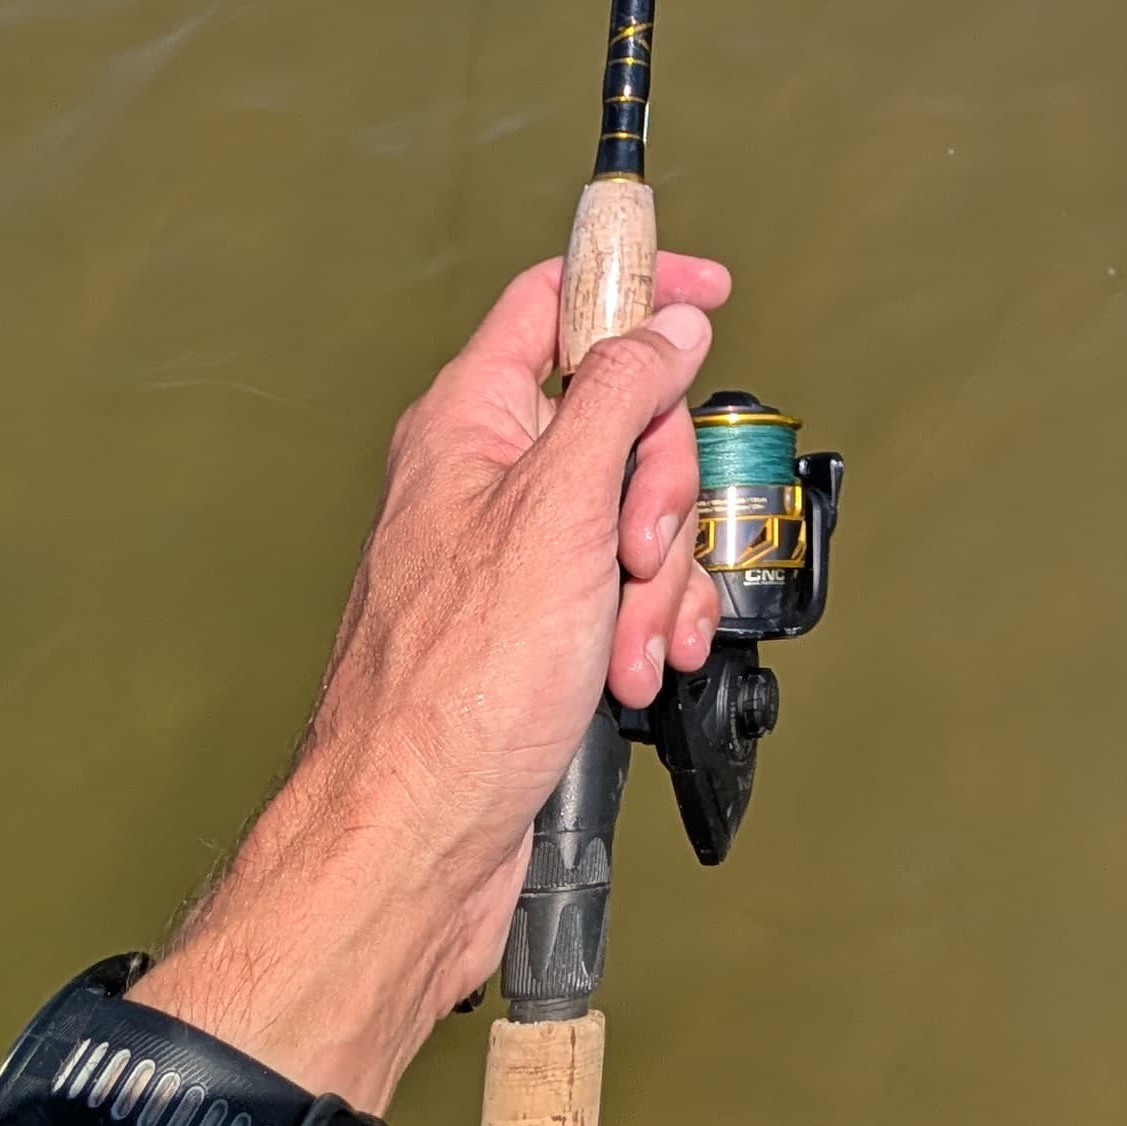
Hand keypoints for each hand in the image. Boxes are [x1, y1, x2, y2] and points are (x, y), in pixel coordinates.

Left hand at [148, 249, 730, 1104]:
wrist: (418, 840)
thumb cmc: (452, 691)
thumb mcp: (558, 511)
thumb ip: (618, 399)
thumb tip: (664, 326)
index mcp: (470, 424)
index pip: (556, 301)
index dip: (635, 285)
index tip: (708, 292)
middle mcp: (488, 481)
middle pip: (622, 420)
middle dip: (660, 491)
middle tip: (631, 549)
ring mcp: (515, 559)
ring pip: (635, 514)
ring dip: (657, 581)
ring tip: (625, 641)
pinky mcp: (541, 630)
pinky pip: (625, 593)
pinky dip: (645, 630)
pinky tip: (628, 674)